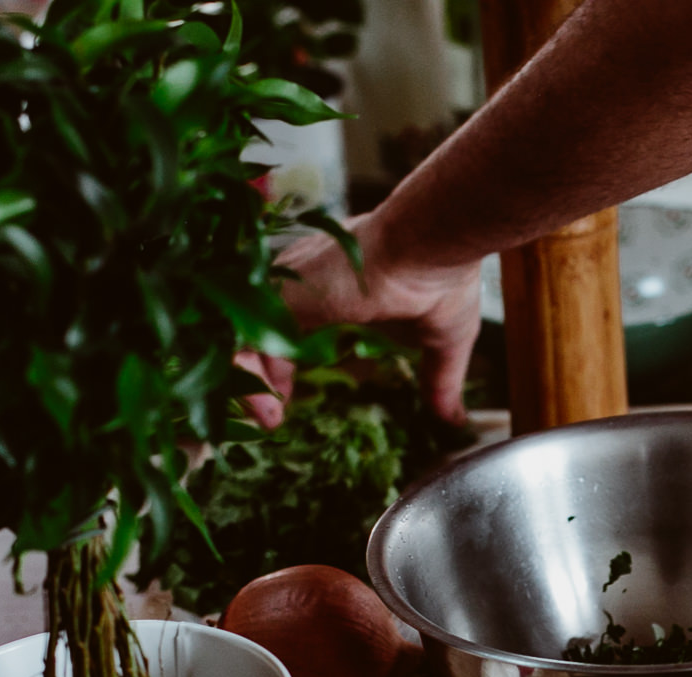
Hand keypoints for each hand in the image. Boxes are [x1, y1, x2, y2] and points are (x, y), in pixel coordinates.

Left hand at [247, 210, 483, 426]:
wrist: (431, 242)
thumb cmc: (441, 276)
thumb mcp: (444, 339)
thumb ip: (438, 378)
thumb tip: (454, 418)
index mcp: (328, 282)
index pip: (278, 322)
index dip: (276, 362)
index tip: (285, 398)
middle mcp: (297, 277)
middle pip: (249, 327)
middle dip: (254, 374)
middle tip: (270, 414)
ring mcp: (283, 283)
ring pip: (238, 334)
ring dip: (247, 382)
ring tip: (270, 419)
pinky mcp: (276, 295)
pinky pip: (237, 341)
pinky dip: (243, 378)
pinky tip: (268, 409)